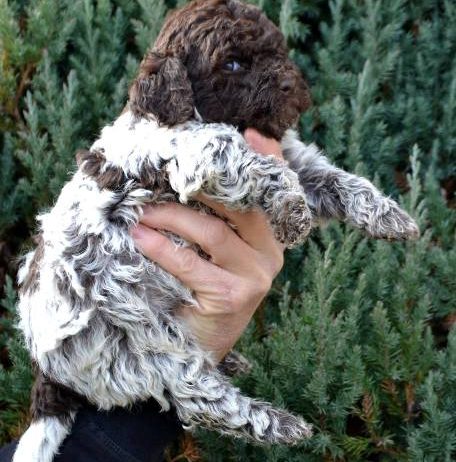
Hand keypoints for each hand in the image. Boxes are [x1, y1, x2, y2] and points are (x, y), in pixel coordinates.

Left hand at [131, 129, 283, 361]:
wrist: (198, 348)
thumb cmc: (201, 293)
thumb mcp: (214, 256)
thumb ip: (216, 223)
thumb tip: (190, 181)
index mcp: (270, 241)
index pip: (274, 195)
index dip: (266, 162)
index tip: (250, 133)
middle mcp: (270, 256)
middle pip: (241, 207)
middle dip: (202, 186)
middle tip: (163, 173)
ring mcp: (256, 277)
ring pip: (214, 232)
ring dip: (172, 216)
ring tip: (141, 210)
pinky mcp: (234, 297)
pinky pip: (192, 263)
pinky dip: (162, 248)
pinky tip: (140, 237)